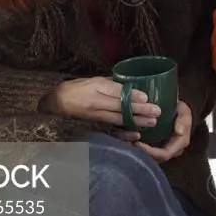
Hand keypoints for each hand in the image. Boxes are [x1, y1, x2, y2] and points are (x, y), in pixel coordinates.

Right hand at [39, 77, 161, 142]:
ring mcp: (95, 115)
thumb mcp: (95, 80)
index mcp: (96, 87)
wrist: (58, 102)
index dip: (130, 95)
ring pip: (118, 119)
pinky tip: (136, 135)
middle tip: (157, 111)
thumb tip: (133, 85)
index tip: (146, 96)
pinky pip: (110, 130)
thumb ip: (113, 83)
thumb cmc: (79, 88)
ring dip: (136, 121)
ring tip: (152, 122)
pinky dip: (123, 133)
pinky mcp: (95, 124)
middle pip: (120, 107)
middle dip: (140, 109)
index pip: (115, 91)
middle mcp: (96, 102)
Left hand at [135, 101, 192, 162]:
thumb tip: (180, 132)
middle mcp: (173, 151)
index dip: (150, 152)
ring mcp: (165, 149)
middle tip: (129, 143)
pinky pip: (148, 152)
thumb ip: (183, 121)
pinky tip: (131, 141)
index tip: (137, 142)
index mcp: (179, 144)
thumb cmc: (180, 111)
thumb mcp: (184, 112)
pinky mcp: (158, 147)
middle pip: (155, 159)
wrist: (178, 110)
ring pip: (151, 157)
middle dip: (142, 153)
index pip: (164, 155)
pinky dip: (139, 148)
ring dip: (139, 152)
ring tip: (128, 142)